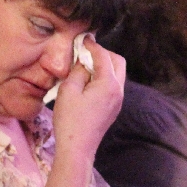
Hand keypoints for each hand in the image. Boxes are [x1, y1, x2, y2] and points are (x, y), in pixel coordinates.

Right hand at [52, 36, 125, 160]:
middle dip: (104, 53)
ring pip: (117, 74)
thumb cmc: (70, 120)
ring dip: (104, 65)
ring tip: (85, 66)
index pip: (104, 56)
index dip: (93, 46)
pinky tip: (88, 81)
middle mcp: (118, 91)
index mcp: (108, 84)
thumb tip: (83, 61)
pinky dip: (104, 77)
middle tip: (87, 52)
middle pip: (118, 62)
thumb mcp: (68, 90)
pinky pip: (113, 85)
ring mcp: (118, 101)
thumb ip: (78, 70)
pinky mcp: (113, 108)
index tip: (83, 39)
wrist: (77, 148)